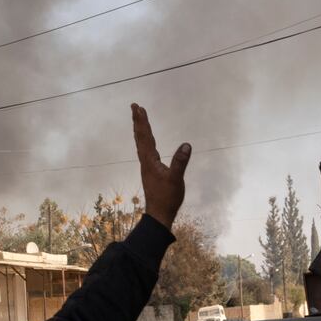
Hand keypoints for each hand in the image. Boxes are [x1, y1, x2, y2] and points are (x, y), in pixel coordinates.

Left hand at [133, 103, 190, 228]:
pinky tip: (149, 141)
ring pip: (142, 143)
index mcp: (149, 161)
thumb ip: (180, 162)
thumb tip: (186, 145)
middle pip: (140, 137)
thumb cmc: (167, 198)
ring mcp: (148, 166)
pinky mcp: (151, 171)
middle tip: (134, 106)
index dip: (142, 122)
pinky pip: (147, 150)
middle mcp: (146, 161)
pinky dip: (146, 140)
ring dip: (141, 130)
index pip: (145, 137)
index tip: (138, 108)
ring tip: (139, 119)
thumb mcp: (176, 180)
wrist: (159, 214)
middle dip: (138, 121)